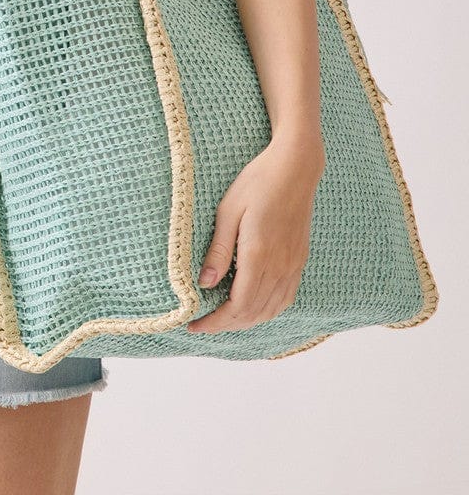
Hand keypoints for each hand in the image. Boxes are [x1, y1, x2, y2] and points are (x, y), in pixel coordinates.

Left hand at [186, 132, 324, 333]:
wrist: (295, 168)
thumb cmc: (257, 182)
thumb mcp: (227, 211)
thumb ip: (218, 251)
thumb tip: (204, 284)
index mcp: (258, 255)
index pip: (237, 305)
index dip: (215, 322)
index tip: (194, 326)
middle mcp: (279, 265)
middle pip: (253, 313)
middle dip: (226, 325)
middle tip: (203, 324)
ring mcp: (293, 264)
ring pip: (271, 310)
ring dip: (246, 321)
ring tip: (223, 318)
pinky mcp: (300, 259)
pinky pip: (285, 298)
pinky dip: (266, 310)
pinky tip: (252, 306)